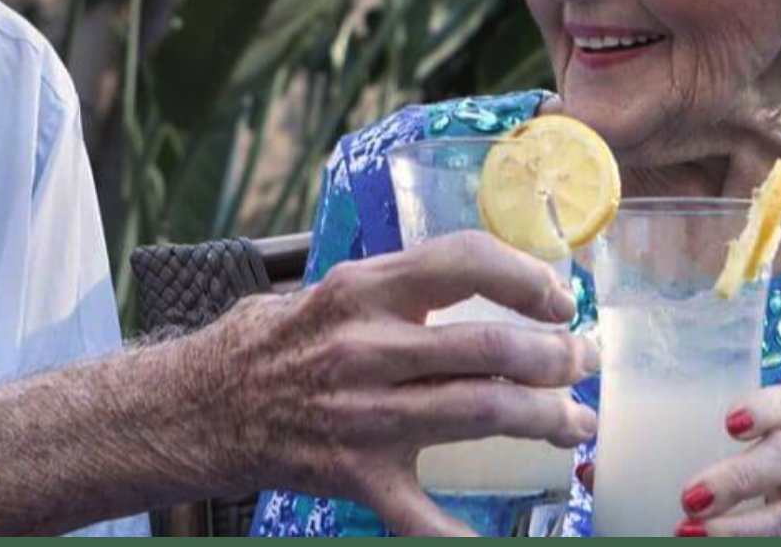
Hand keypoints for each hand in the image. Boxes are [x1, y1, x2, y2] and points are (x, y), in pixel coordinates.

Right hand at [191, 230, 595, 535]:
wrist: (201, 407)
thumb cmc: (270, 344)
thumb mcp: (329, 289)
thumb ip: (400, 285)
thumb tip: (487, 277)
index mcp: (362, 290)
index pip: (464, 262)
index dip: (526, 277)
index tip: (557, 297)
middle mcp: (366, 348)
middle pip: (491, 347)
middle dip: (556, 356)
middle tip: (579, 362)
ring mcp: (364, 416)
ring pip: (482, 413)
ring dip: (545, 418)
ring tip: (573, 421)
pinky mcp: (357, 476)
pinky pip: (426, 514)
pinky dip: (470, 534)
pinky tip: (509, 536)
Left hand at [674, 386, 780, 536]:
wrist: (769, 528)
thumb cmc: (729, 479)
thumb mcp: (718, 451)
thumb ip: (686, 438)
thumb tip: (595, 428)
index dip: (765, 409)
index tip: (730, 423)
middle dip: (739, 479)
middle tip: (690, 498)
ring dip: (737, 529)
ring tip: (687, 533)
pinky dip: (745, 545)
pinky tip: (706, 545)